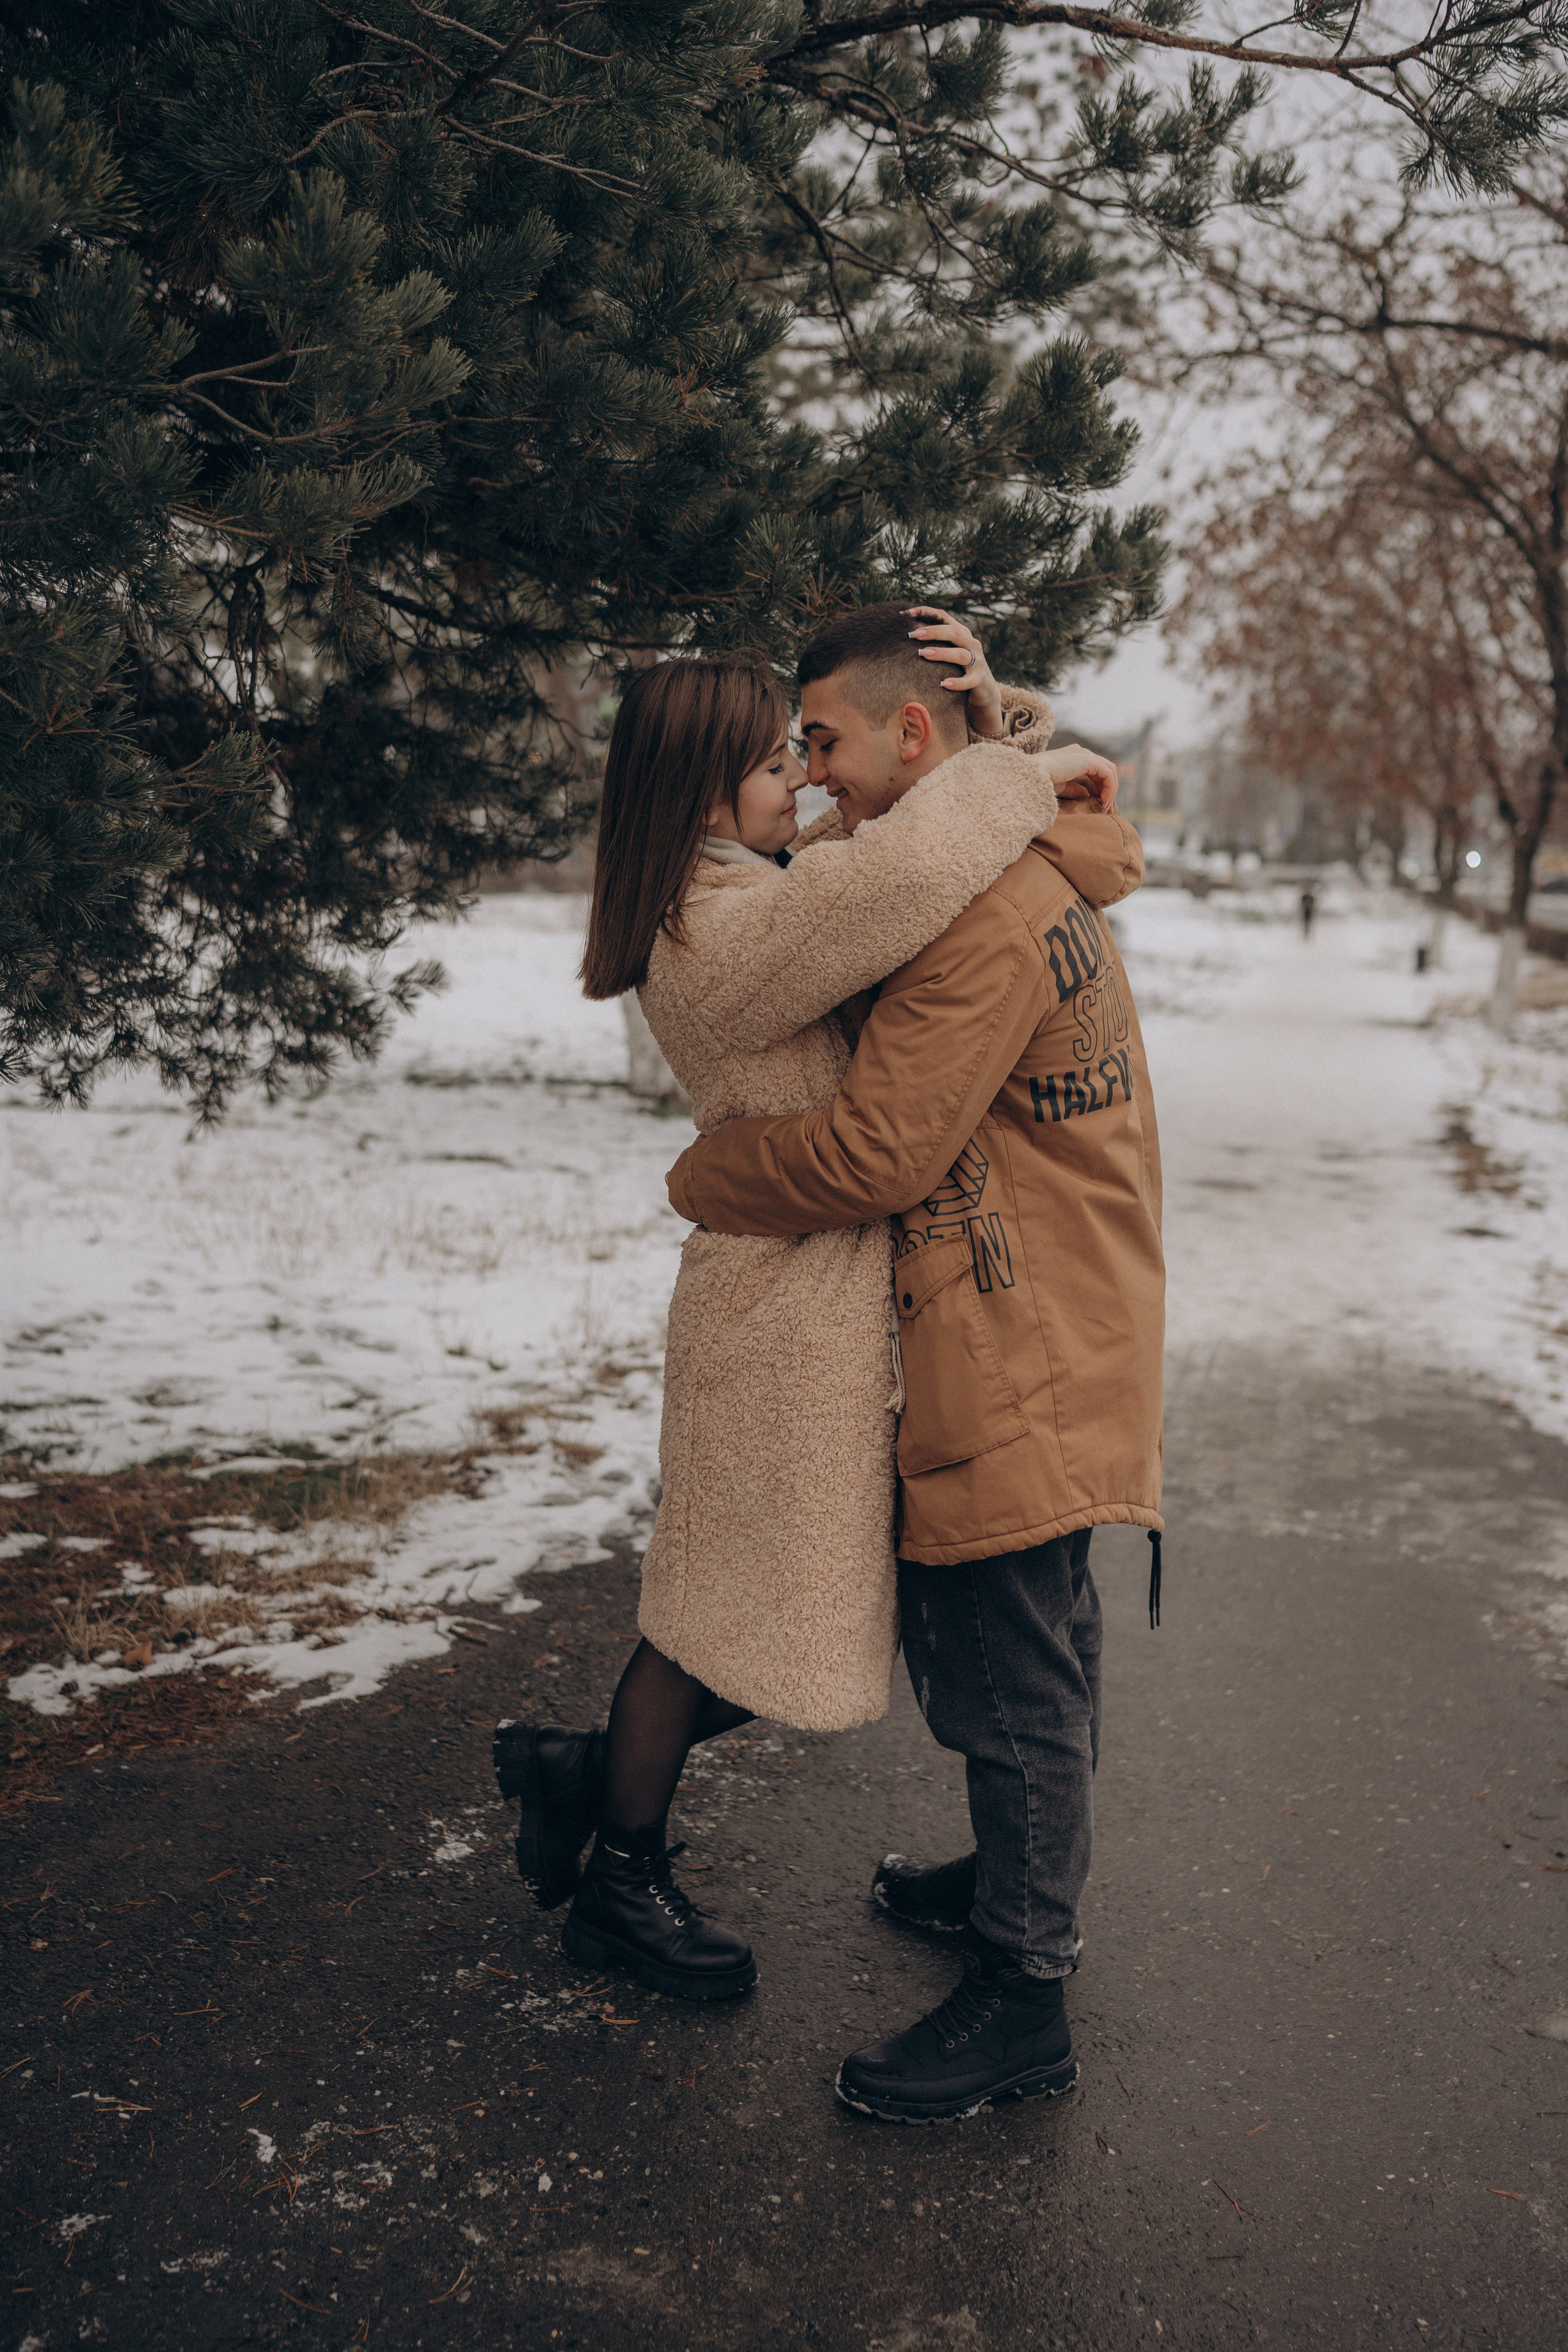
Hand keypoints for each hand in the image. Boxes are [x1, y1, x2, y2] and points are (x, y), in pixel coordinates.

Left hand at [904, 606, 1003, 738]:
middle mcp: (970, 643)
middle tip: (912, 634)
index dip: (925, 612)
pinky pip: (969, 680)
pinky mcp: (980, 679)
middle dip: (933, 631)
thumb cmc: (958, 669)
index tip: (905, 614)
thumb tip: (905, 634)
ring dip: (941, 653)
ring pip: (961, 654)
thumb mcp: (947, 652)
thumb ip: (933, 642)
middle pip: (954, 632)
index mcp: (961, 633)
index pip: (943, 617)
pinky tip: (943, 683)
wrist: (984, 691)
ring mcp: (977, 661)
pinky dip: (957, 682)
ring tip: (923, 654)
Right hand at [1043, 743, 1117, 812]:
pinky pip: (1108, 774)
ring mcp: (1085, 754)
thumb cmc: (1040, 782)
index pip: (1095, 770)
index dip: (1101, 788)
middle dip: (1109, 790)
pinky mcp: (1089, 760)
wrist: (1033, 776)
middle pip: (1105, 770)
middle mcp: (1081, 752)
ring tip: (1106, 807)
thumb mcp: (1060, 787)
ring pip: (1110, 771)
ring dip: (1111, 790)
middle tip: (1108, 809)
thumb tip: (1086, 793)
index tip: (1102, 806)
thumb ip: (1074, 789)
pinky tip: (1104, 801)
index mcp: (1073, 757)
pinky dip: (1109, 788)